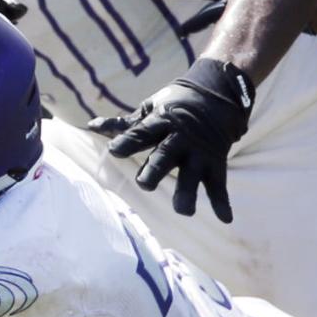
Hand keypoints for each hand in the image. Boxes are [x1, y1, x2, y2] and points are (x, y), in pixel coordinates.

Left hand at [87, 58, 255, 223]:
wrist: (216, 96)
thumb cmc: (173, 105)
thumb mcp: (150, 109)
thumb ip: (124, 124)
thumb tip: (91, 126)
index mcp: (160, 122)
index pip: (141, 133)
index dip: (127, 141)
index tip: (114, 150)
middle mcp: (179, 138)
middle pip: (164, 156)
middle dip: (154, 170)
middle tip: (144, 184)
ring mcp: (198, 153)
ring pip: (191, 175)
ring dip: (187, 193)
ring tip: (183, 210)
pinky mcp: (215, 163)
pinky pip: (219, 185)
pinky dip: (222, 202)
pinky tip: (225, 219)